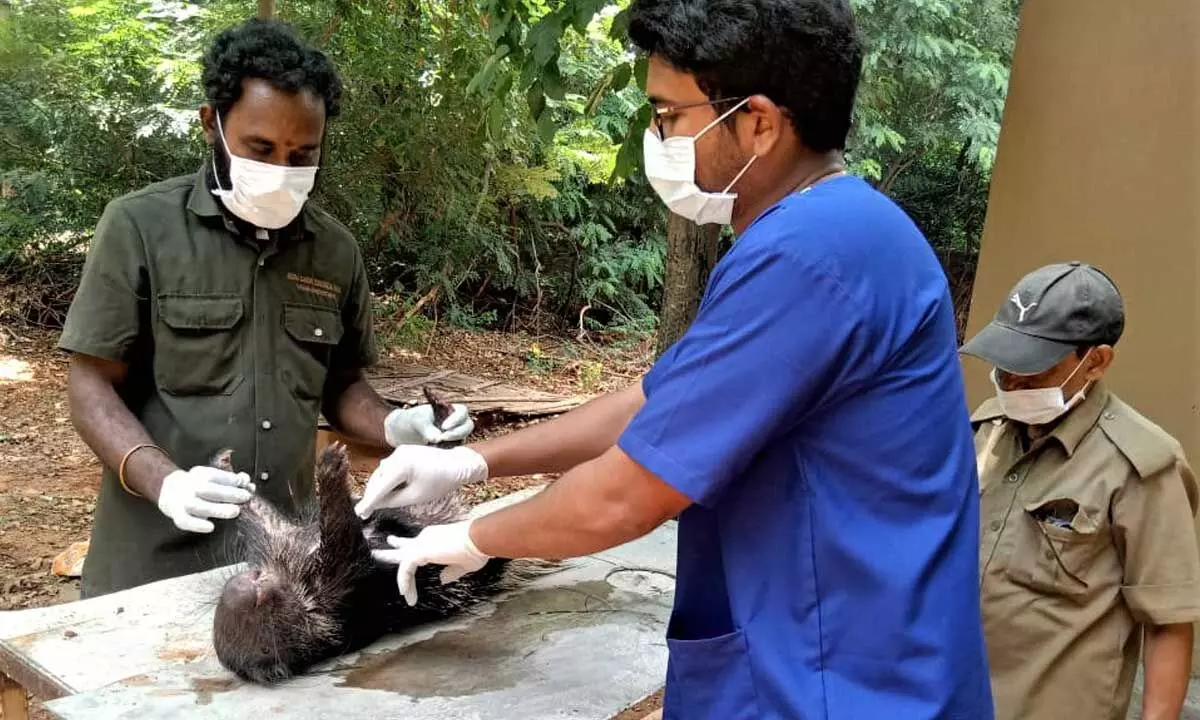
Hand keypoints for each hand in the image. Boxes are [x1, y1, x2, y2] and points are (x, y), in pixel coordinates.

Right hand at [156, 466, 255, 533]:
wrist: (171, 491)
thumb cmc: (200, 485)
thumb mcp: (214, 477)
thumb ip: (231, 480)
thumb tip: (247, 482)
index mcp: (200, 475)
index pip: (216, 476)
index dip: (233, 481)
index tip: (247, 486)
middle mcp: (190, 487)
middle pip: (208, 490)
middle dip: (228, 494)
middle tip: (246, 497)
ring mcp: (183, 502)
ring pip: (199, 506)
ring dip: (218, 509)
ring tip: (235, 512)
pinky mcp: (178, 516)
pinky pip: (186, 521)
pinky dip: (197, 525)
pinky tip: (210, 527)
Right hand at [355, 445, 488, 517]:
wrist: (458, 463)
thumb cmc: (440, 481)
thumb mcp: (415, 496)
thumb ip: (393, 500)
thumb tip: (376, 504)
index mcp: (401, 465)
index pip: (380, 487)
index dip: (368, 501)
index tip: (359, 513)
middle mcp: (397, 454)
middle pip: (378, 478)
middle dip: (372, 495)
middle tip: (365, 512)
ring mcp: (399, 451)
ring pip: (382, 473)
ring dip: (378, 487)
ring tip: (374, 504)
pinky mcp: (403, 451)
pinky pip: (390, 467)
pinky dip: (387, 479)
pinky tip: (385, 491)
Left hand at [371, 520, 490, 605]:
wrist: (479, 539)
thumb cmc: (476, 549)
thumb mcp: (464, 565)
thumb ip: (452, 572)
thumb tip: (442, 580)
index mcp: (436, 540)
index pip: (418, 547)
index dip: (412, 558)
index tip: (415, 569)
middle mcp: (426, 538)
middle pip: (404, 546)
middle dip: (392, 550)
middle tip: (376, 552)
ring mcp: (422, 543)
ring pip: (401, 558)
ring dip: (394, 569)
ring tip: (388, 579)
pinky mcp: (420, 551)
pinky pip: (405, 568)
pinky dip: (404, 581)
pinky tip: (406, 593)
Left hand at [384, 403, 473, 446]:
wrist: (403, 433)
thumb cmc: (412, 421)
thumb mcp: (416, 421)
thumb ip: (426, 428)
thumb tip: (437, 439)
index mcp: (450, 410)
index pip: (462, 411)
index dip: (456, 419)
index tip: (444, 427)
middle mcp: (456, 423)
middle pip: (467, 426)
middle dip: (457, 433)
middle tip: (442, 438)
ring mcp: (455, 435)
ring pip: (463, 439)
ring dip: (453, 443)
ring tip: (436, 446)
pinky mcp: (450, 448)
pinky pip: (456, 451)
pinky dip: (449, 452)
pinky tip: (437, 453)